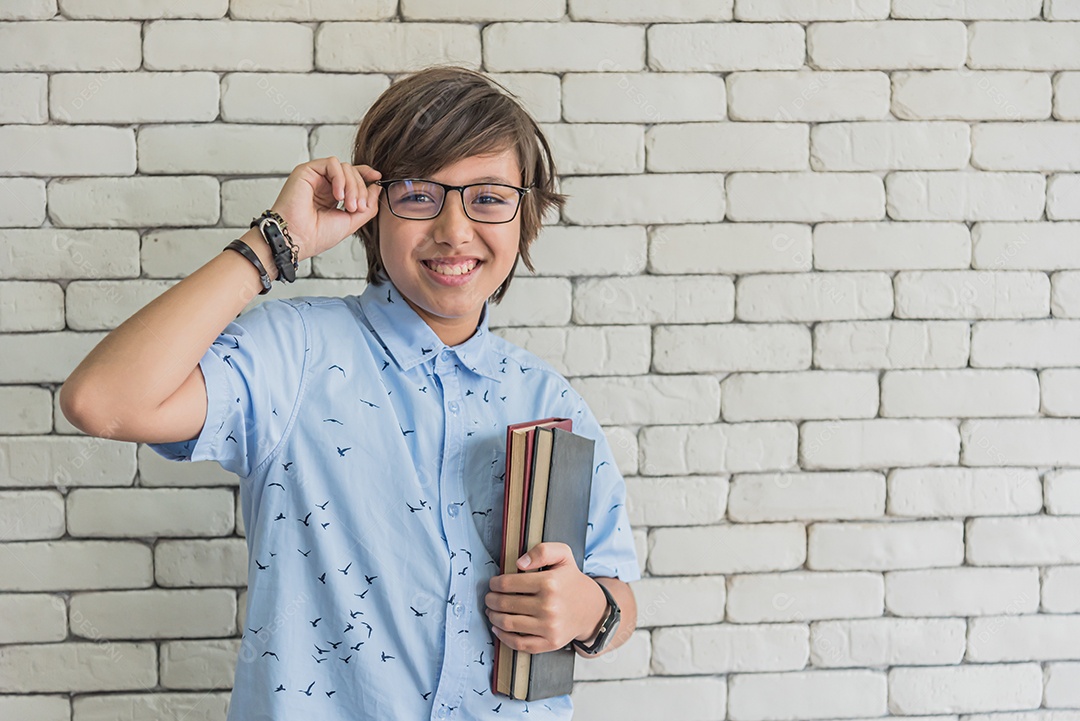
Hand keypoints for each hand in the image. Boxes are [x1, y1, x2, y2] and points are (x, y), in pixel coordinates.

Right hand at [266, 156, 382, 262]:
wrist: (298, 239)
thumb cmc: (316, 235)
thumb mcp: (352, 221)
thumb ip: (367, 205)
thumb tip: (377, 187)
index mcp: (332, 196)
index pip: (352, 177)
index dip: (366, 174)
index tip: (377, 177)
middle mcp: (323, 185)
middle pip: (352, 172)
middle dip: (360, 189)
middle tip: (358, 207)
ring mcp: (315, 177)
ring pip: (344, 167)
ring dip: (352, 185)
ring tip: (348, 205)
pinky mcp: (306, 171)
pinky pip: (332, 163)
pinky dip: (340, 178)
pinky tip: (338, 195)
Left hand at [484, 542, 606, 653]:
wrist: (592, 609)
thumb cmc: (572, 581)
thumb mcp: (563, 555)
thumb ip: (542, 551)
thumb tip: (519, 563)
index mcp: (549, 583)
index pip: (508, 583)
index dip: (495, 583)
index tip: (493, 584)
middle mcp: (549, 606)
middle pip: (505, 604)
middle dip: (491, 600)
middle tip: (489, 598)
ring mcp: (549, 627)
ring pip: (508, 623)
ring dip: (493, 617)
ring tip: (491, 611)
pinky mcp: (550, 643)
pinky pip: (519, 644)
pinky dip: (503, 637)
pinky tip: (498, 629)